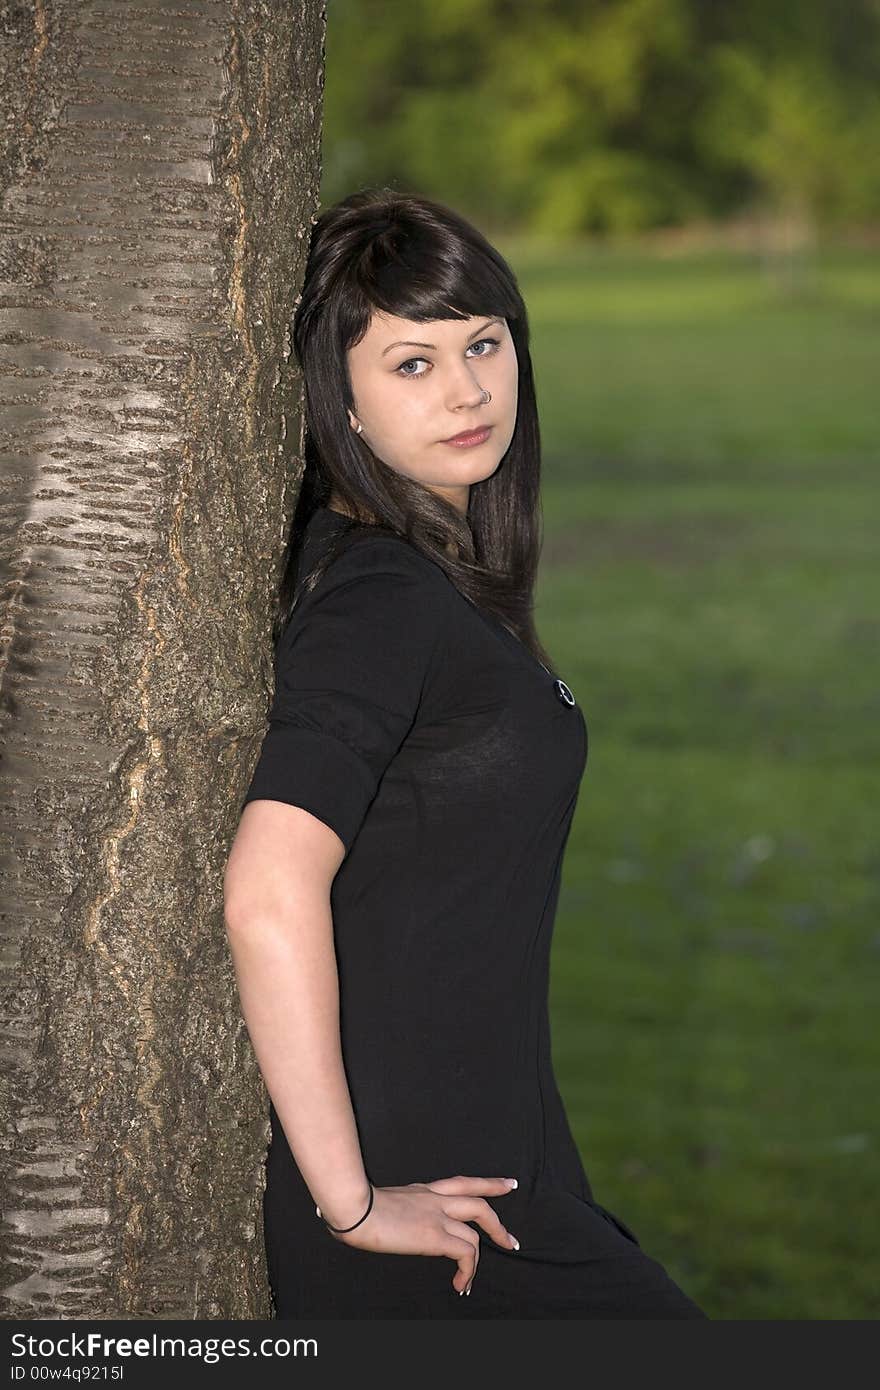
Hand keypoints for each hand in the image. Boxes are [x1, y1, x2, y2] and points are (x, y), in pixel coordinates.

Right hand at [325, 1174, 519, 1294]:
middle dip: (498, 1226)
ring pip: (475, 1235)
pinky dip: (468, 1271)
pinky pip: (465, 1254)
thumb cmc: (357, 1206)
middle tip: (510, 1242)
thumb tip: (394, 1220)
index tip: (508, 1185)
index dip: (489, 1184)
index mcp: (424, 1191)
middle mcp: (435, 1200)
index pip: (463, 1183)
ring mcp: (437, 1216)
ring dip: (478, 1261)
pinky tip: (459, 1283)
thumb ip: (401, 1209)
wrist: (354, 1208)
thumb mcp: (386, 1201)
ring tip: (470, 1280)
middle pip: (479, 1206)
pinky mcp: (435, 1236)